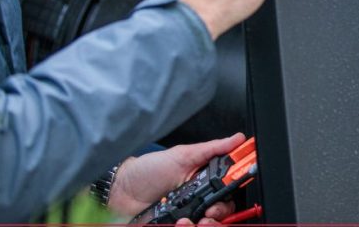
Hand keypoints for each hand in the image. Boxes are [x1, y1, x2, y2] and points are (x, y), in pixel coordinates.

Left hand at [108, 133, 247, 220]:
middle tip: (208, 213)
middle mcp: (198, 202)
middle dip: (218, 216)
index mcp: (204, 183)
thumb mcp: (182, 155)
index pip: (228, 194)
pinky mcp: (174, 226)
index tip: (224, 198)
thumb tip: (238, 139)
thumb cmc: (149, 170)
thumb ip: (211, 149)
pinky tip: (178, 224)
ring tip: (187, 221)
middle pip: (221, 216)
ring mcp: (187, 217)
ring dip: (203, 225)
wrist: (120, 192)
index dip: (229, 199)